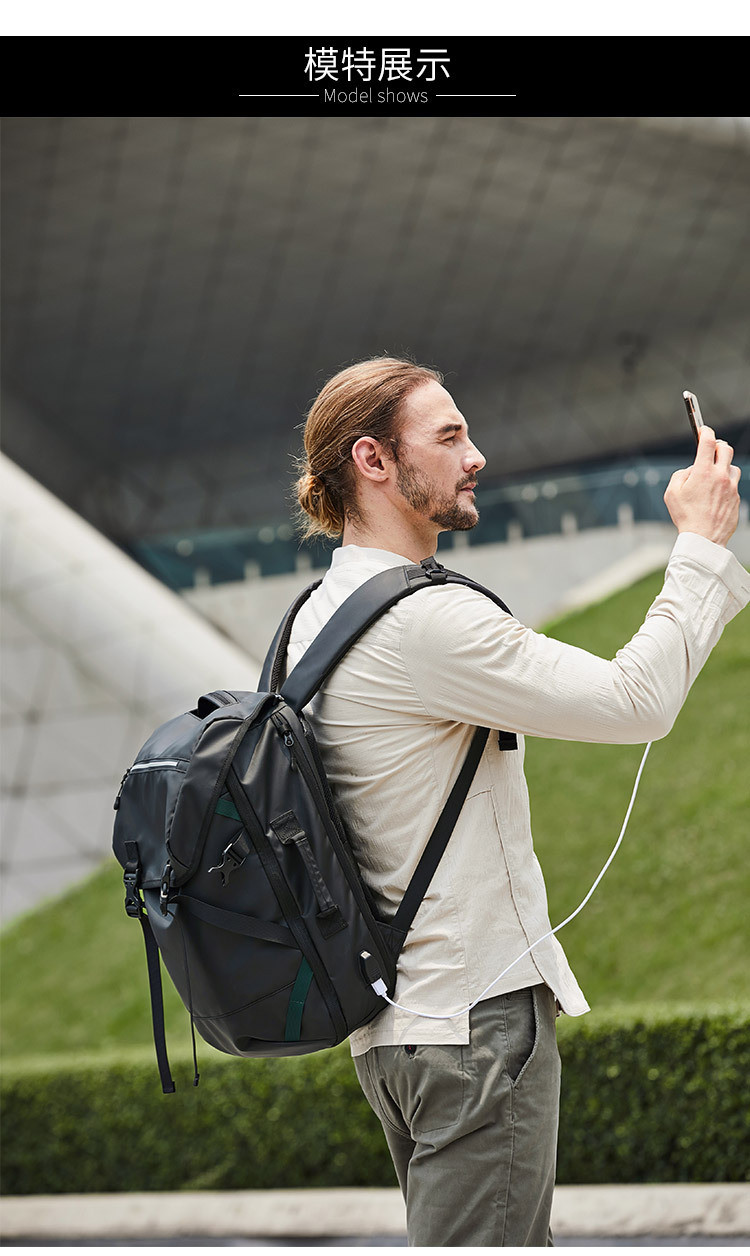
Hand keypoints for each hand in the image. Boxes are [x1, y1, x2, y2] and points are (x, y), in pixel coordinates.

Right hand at [664, 426, 741, 546]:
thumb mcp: (671, 493)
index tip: (703, 430)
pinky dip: (726, 484)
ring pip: (732, 466)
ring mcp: (731, 487)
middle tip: (711, 449)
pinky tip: (716, 494)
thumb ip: (680, 475)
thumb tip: (691, 469)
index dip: (705, 431)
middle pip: (725, 448)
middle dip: (718, 445)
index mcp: (703, 472)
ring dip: (723, 466)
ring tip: (713, 476)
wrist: (704, 539)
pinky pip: (734, 484)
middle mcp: (720, 476)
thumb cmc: (686, 517)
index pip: (708, 441)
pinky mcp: (737, 499)